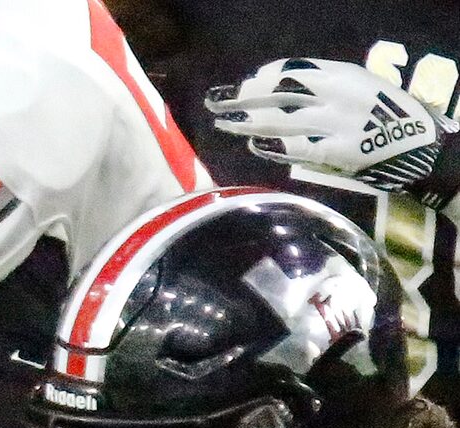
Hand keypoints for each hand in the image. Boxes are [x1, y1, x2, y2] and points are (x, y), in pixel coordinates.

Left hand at [207, 59, 459, 204]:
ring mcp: (339, 122)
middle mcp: (338, 94)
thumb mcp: (354, 90)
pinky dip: (275, 147)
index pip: (294, 71)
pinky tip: (254, 146)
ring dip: (249, 122)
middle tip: (216, 100)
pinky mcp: (340, 151)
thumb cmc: (380, 119)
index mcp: (342, 75)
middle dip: (245, 96)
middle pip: (281, 92)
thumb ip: (320, 89)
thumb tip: (273, 90)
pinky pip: (301, 148)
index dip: (263, 78)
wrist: (417, 144)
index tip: (242, 85)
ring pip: (285, 119)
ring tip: (223, 122)